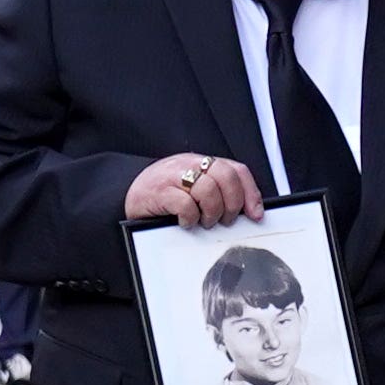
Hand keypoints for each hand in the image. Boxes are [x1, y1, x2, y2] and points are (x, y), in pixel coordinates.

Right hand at [124, 152, 267, 227]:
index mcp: (202, 163)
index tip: (255, 215)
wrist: (130, 194)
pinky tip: (186, 222)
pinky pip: (185, 203)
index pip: (236, 170)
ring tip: (203, 221)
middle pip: (226, 177)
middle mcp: (189, 164)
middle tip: (225, 220)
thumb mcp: (194, 187)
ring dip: (212, 212)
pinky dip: (190, 217)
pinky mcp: (160, 191)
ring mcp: (174, 176)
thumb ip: (218, 191)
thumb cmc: (165, 194)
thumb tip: (248, 212)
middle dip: (232, 204)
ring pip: (208, 189)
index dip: (250, 193)